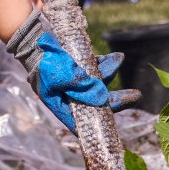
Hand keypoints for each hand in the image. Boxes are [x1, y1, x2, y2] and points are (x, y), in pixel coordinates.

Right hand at [6, 11, 138, 132]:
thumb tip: (102, 96)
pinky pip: (96, 69)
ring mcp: (76, 84)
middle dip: (117, 99)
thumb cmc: (43, 64)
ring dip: (110, 72)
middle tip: (135, 95)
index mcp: (65, 107)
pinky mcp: (79, 70)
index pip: (87, 122)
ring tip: (118, 58)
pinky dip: (104, 63)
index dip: (103, 125)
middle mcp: (72, 98)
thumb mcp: (60, 75)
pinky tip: (112, 56)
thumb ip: (79, 85)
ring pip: (99, 83)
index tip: (119, 123)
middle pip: (98, 103)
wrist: (33, 44)